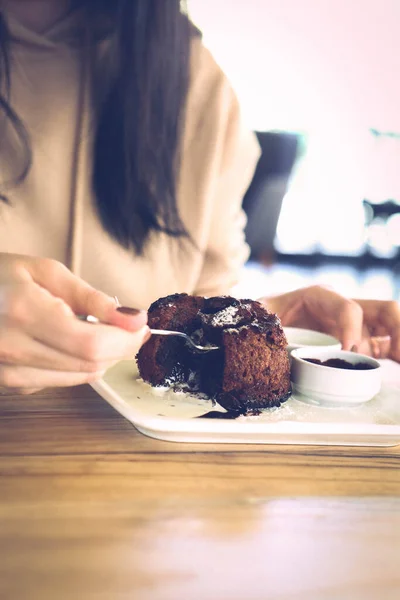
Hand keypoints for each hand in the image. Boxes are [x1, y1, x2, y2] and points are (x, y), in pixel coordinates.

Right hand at [0, 254, 148, 392]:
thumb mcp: (45, 272)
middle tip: (128, 326)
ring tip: (95, 329)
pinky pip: (61, 381)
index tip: (142, 326)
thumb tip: (134, 318)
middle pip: (91, 365)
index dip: (126, 339)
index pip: (92, 344)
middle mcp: (14, 349)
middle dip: (120, 348)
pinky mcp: (9, 384)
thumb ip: (92, 298)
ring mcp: (8, 372)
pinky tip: (66, 342)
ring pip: (80, 378)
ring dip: (100, 357)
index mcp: (24, 312)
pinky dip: (77, 364)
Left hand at [259, 285, 399, 361]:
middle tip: (398, 356)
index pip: (349, 307)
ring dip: (399, 342)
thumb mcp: (260, 313)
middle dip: (398, 329)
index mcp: (321, 297)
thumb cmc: (263, 314)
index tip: (347, 352)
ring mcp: (355, 326)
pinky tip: (399, 365)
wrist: (262, 320)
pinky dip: (395, 353)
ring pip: (389, 327)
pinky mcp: (358, 343)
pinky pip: (384, 346)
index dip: (353, 328)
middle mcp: (344, 308)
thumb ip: (261, 316)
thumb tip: (267, 330)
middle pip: (385, 310)